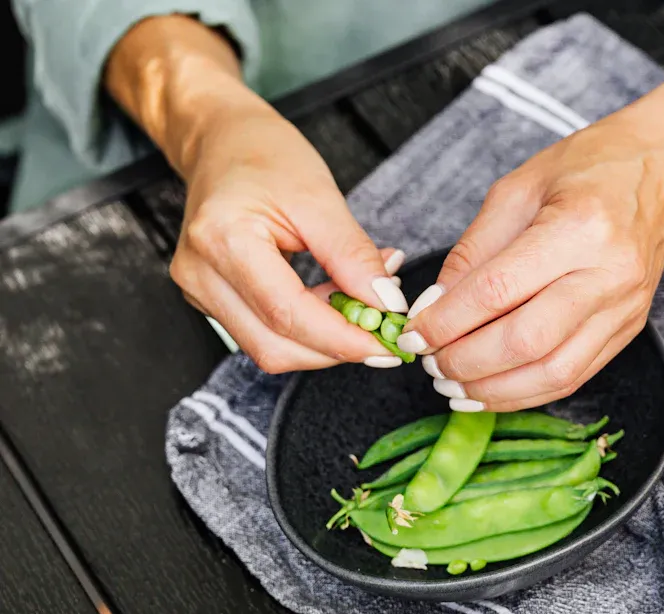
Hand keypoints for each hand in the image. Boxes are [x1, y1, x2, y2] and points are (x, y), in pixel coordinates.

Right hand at [169, 102, 410, 372]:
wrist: (222, 140)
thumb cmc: (265, 155)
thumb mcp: (319, 196)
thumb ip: (352, 255)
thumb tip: (386, 304)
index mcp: (223, 240)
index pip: (287, 314)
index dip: (343, 338)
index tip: (388, 342)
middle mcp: (200, 274)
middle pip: (275, 346)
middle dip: (337, 346)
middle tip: (385, 326)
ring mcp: (200, 290)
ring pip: (271, 348)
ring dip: (326, 339)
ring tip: (365, 301)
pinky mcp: (212, 299)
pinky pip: (265, 331)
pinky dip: (310, 327)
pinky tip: (339, 297)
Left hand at [394, 111, 663, 410]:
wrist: (660, 171)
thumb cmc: (586, 169)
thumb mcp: (517, 190)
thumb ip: (473, 252)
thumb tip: (435, 307)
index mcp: (579, 227)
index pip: (498, 290)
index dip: (447, 320)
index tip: (415, 332)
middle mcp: (610, 274)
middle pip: (527, 340)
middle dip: (468, 361)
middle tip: (431, 363)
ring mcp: (625, 307)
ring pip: (554, 372)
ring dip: (496, 389)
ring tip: (454, 386)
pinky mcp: (630, 329)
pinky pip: (575, 376)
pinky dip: (527, 392)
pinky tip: (492, 390)